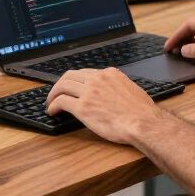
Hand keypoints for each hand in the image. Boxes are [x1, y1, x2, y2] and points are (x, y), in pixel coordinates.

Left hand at [46, 68, 161, 144]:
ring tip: (51, 103)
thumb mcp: (131, 89)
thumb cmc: (142, 112)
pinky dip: (53, 106)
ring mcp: (89, 92)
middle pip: (70, 76)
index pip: (85, 72)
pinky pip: (61, 102)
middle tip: (56, 93)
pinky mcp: (83, 107)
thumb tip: (112, 93)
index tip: (72, 87)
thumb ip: (117, 87)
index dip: (75, 81)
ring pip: (63, 86)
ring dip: (53, 94)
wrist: (144, 123)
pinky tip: (52, 112)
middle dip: (60, 84)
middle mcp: (97, 79)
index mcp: (109, 73)